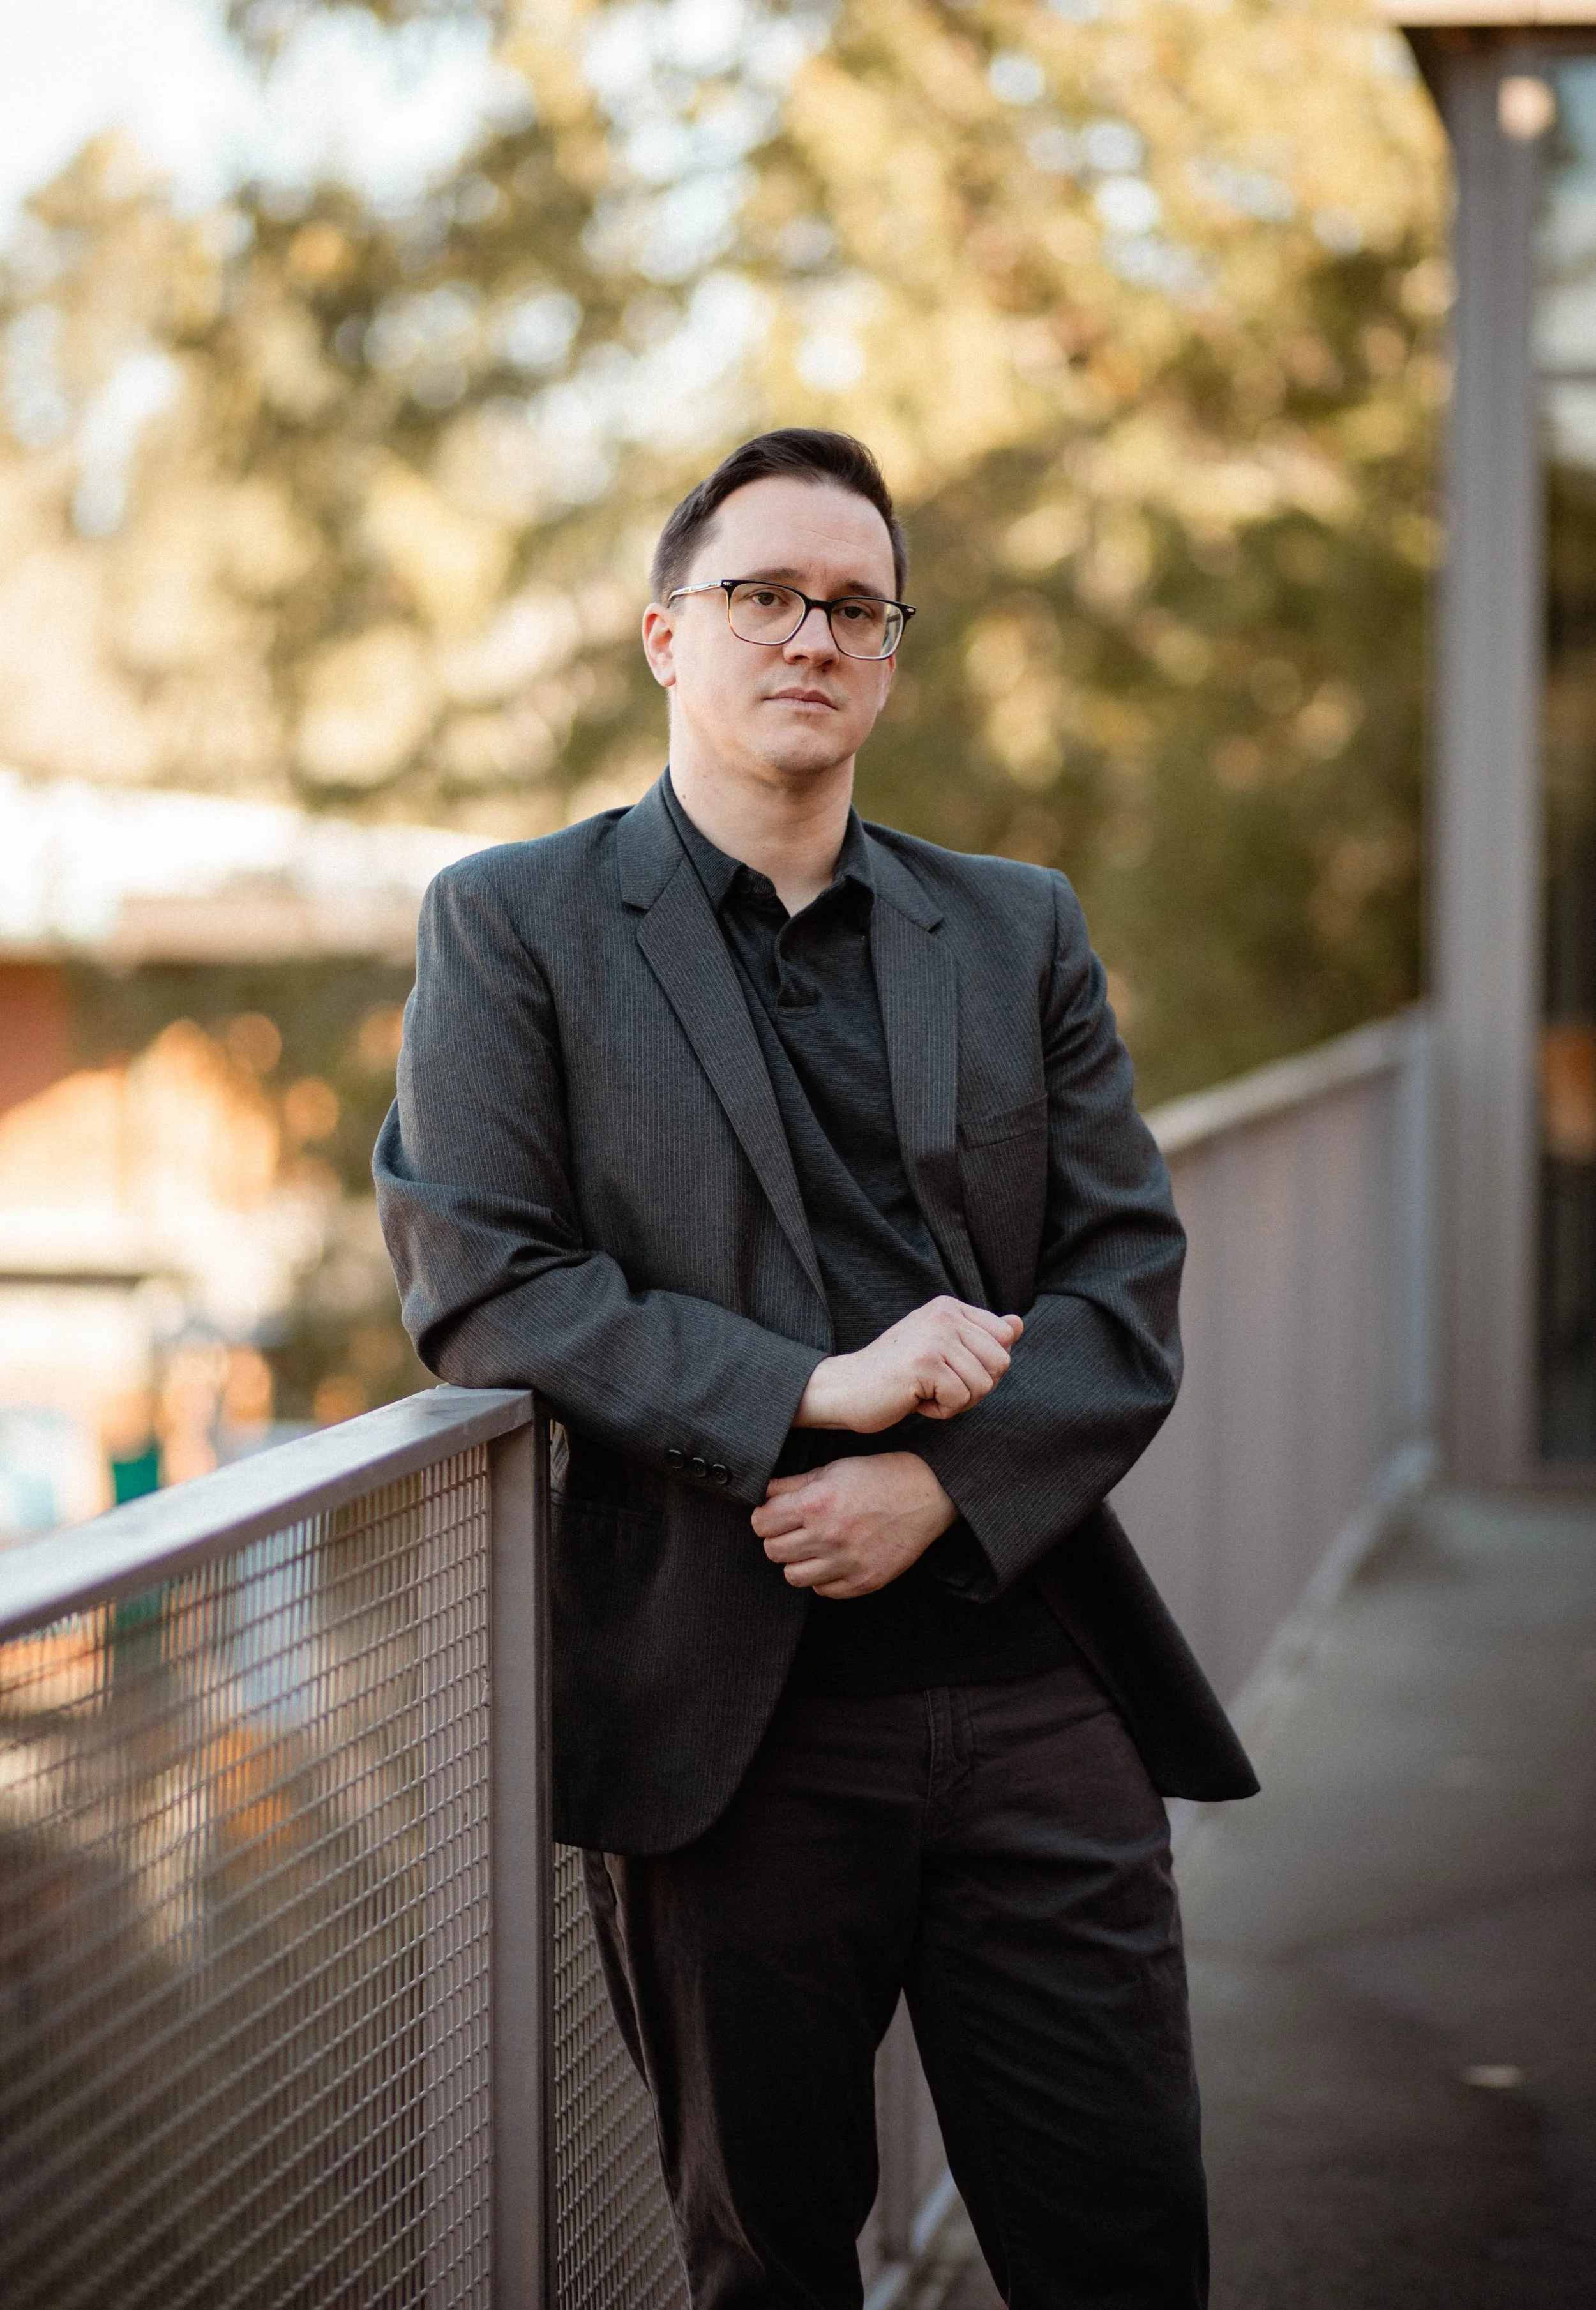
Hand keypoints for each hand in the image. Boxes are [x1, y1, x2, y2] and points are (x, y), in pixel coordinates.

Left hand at [751, 1452, 958, 1597]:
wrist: (927, 1494)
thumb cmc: (879, 1477)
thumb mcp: (833, 1469)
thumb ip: (793, 1484)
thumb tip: (762, 1493)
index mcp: (816, 1503)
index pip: (761, 1523)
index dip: (764, 1516)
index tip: (773, 1514)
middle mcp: (829, 1536)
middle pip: (773, 1551)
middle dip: (777, 1538)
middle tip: (793, 1528)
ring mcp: (847, 1563)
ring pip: (793, 1576)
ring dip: (797, 1561)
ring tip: (811, 1546)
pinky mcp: (864, 1581)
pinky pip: (823, 1590)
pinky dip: (823, 1576)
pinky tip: (833, 1558)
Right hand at [794, 1296, 1021, 1433]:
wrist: (845, 1390)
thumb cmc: (895, 1376)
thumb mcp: (943, 1350)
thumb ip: (981, 1337)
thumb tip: (1018, 1323)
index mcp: (949, 1307)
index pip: (1004, 1337)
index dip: (985, 1366)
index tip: (950, 1370)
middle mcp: (944, 1314)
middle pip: (1000, 1362)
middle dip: (975, 1387)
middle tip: (939, 1387)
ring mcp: (934, 1337)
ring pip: (983, 1385)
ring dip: (956, 1401)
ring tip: (923, 1392)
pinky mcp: (925, 1363)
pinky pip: (960, 1399)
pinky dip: (941, 1411)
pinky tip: (915, 1400)